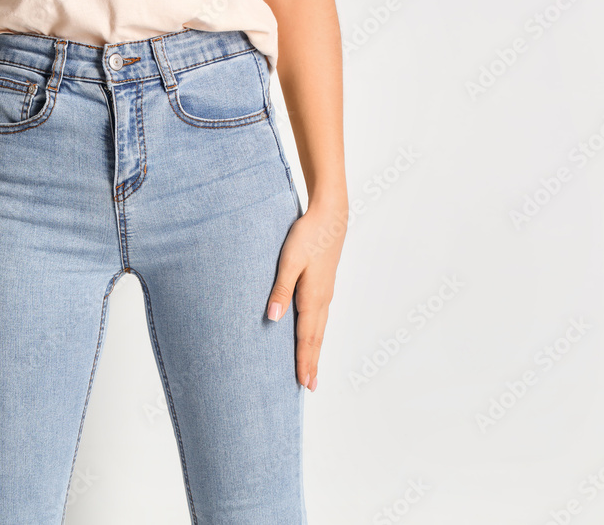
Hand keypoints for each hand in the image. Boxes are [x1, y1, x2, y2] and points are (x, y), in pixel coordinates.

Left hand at [266, 201, 346, 391]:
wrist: (330, 217)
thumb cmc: (307, 236)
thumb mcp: (289, 261)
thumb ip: (280, 289)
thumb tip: (273, 318)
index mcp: (313, 297)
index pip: (306, 338)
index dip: (304, 361)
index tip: (303, 383)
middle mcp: (322, 300)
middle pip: (316, 339)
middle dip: (311, 363)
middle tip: (309, 387)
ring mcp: (325, 293)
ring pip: (319, 329)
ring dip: (315, 351)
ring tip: (311, 370)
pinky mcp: (324, 286)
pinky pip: (320, 318)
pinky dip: (316, 334)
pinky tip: (312, 337)